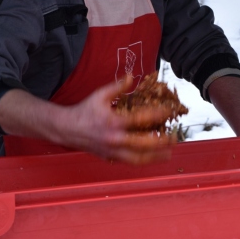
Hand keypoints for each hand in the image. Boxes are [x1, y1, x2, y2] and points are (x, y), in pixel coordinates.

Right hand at [0, 78, 174, 164]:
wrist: (65, 129)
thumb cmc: (84, 111)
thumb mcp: (99, 95)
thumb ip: (117, 87)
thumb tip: (132, 76)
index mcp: (113, 122)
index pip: (141, 119)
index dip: (157, 114)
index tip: (169, 111)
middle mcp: (114, 139)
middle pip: (143, 144)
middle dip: (161, 142)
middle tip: (174, 138)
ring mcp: (112, 151)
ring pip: (138, 159)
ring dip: (155, 157)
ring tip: (168, 154)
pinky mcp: (110, 157)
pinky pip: (129, 162)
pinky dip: (142, 161)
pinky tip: (153, 158)